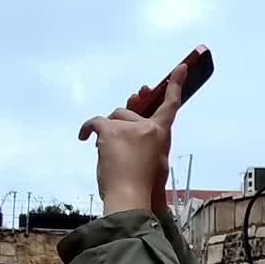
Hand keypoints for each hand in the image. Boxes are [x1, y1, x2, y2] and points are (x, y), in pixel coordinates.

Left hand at [80, 65, 185, 215]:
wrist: (130, 197)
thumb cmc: (144, 186)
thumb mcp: (157, 163)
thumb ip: (150, 144)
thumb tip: (138, 135)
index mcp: (162, 134)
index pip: (171, 105)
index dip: (176, 84)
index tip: (180, 67)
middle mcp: (148, 127)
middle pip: (130, 112)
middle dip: (122, 123)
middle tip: (118, 137)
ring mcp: (129, 128)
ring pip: (114, 117)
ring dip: (109, 131)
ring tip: (108, 152)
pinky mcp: (110, 131)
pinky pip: (96, 122)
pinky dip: (87, 128)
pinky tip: (84, 137)